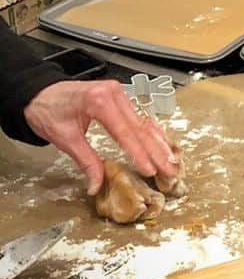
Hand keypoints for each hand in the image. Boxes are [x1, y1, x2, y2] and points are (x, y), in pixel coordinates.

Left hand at [23, 80, 177, 195]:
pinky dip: (151, 131)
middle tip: (170, 169)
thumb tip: (96, 185)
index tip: (150, 170)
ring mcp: (119, 93)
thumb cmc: (47, 111)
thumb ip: (86, 161)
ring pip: (143, 122)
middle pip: (140, 127)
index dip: (139, 153)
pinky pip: (138, 116)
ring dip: (158, 143)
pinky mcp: (119, 96)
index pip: (125, 132)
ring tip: (171, 160)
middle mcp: (114, 93)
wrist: (37, 93)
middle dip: (156, 151)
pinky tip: (162, 142)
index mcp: (100, 101)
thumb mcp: (64, 139)